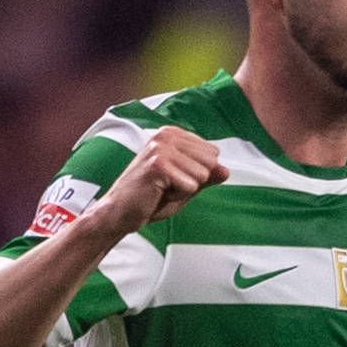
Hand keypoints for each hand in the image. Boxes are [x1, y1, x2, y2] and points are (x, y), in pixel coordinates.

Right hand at [89, 126, 223, 233]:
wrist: (119, 213)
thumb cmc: (151, 198)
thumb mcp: (185, 185)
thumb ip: (206, 176)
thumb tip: (226, 170)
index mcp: (172, 133)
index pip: (213, 153)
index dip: (197, 174)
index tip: (173, 178)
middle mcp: (166, 135)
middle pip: (210, 162)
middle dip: (193, 181)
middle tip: (167, 186)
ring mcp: (161, 148)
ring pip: (201, 175)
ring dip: (184, 190)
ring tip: (161, 189)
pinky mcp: (158, 165)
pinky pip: (190, 186)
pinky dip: (177, 196)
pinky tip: (157, 193)